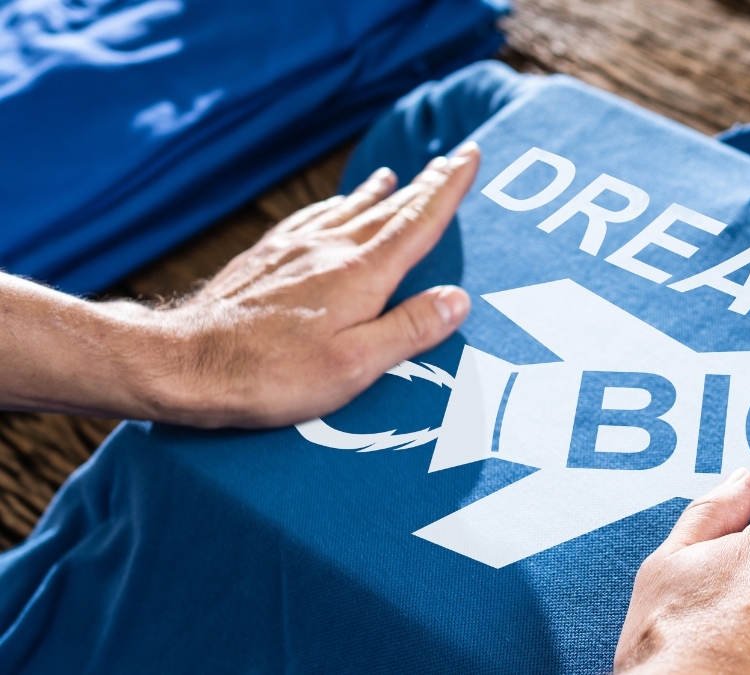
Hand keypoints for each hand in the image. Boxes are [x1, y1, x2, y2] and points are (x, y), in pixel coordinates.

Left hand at [149, 145, 480, 426]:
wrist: (184, 364)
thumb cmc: (271, 374)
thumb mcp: (355, 365)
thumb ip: (409, 329)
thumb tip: (457, 299)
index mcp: (360, 274)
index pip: (416, 222)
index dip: (448, 189)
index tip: (468, 157)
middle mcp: (329, 250)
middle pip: (387, 208)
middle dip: (422, 184)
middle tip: (448, 160)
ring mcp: (293, 250)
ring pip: (348, 209)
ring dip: (378, 192)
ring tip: (393, 176)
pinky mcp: (265, 259)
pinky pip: (310, 219)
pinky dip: (333, 206)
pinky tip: (332, 206)